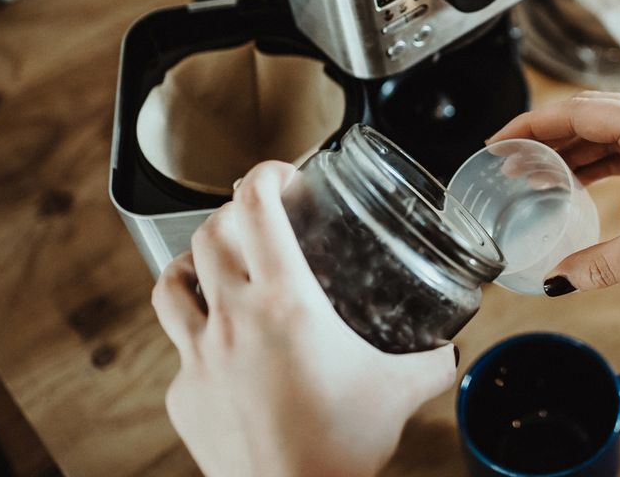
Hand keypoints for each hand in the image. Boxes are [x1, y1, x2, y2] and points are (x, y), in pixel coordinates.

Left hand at [151, 161, 455, 476]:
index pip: (256, 210)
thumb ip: (429, 362)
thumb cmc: (342, 445)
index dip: (264, 176)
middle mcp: (233, 319)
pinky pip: (179, 351)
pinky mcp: (182, 395)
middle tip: (257, 218)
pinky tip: (224, 354)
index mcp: (286, 302)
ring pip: (170, 284)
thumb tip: (449, 351)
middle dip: (231, 215)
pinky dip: (197, 338)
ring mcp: (197, 357)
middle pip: (208, 236)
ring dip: (192, 264)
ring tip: (214, 267)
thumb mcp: (399, 392)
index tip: (281, 174)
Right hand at [488, 92, 619, 293]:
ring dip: (570, 149)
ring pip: (606, 130)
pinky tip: (577, 180)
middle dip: (544, 135)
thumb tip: (557, 281)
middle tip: (507, 159)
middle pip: (586, 115)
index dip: (531, 126)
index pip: (576, 113)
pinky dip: (597, 160)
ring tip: (533, 173)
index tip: (498, 142)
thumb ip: (604, 263)